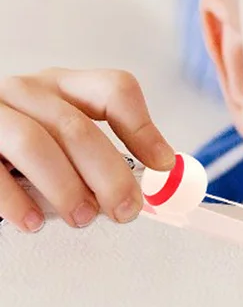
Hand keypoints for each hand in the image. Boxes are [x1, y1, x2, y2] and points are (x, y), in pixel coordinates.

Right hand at [0, 68, 175, 232]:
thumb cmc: (18, 140)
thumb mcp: (60, 131)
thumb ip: (97, 148)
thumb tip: (148, 184)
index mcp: (64, 84)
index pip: (115, 89)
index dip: (143, 128)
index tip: (162, 165)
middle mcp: (30, 92)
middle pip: (79, 127)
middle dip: (109, 174)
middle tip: (125, 209)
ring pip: (36, 144)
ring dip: (65, 187)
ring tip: (82, 218)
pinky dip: (15, 200)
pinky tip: (33, 222)